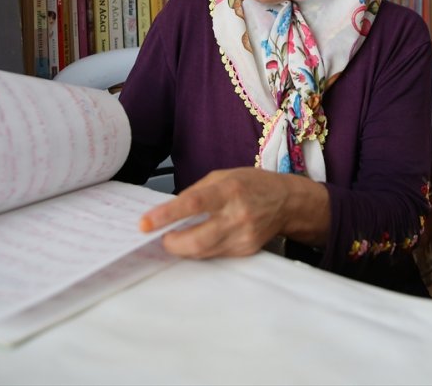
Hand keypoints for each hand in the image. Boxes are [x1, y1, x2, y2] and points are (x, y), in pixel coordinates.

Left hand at [139, 167, 328, 258]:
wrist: (287, 202)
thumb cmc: (254, 184)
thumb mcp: (223, 176)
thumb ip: (196, 192)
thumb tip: (169, 209)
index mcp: (229, 191)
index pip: (193, 204)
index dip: (166, 216)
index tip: (145, 223)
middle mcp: (237, 216)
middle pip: (196, 240)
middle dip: (171, 243)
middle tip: (160, 236)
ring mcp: (243, 237)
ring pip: (202, 252)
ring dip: (183, 247)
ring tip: (177, 236)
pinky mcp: (245, 251)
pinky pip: (214, 255)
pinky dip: (201, 249)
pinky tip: (201, 238)